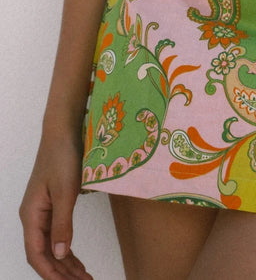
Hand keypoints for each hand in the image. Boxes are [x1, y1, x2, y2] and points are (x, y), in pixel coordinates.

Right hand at [20, 134, 92, 279]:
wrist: (63, 130)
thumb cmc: (63, 156)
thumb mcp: (66, 191)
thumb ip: (62, 224)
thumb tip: (60, 255)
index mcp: (31, 215)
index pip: (37, 255)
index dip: (52, 274)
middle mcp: (33, 216)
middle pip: (43, 254)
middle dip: (62, 273)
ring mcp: (42, 211)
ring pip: (50, 246)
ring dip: (65, 263)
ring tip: (84, 277)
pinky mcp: (52, 204)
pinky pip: (56, 234)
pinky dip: (67, 248)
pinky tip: (76, 258)